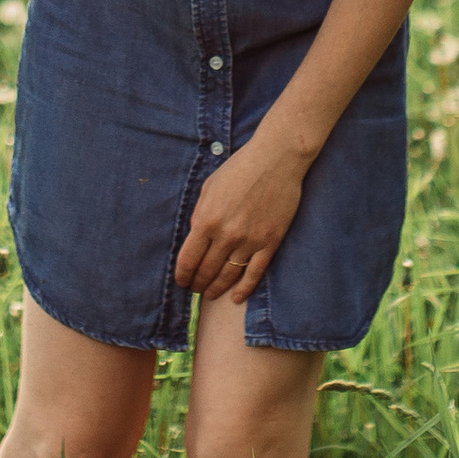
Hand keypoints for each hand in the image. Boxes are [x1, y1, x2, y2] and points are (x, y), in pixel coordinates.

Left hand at [172, 130, 310, 307]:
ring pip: (228, 275)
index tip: (181, 281)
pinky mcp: (270, 242)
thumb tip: (194, 238)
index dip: (183, 274)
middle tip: (195, 289)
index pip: (188, 258)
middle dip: (198, 283)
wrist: (276, 159)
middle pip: (207, 270)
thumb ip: (199, 214)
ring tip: (210, 294)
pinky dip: (243, 288)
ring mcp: (250, 240)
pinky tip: (235, 297)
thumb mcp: (209, 187)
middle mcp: (226, 234)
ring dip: (216, 288)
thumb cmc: (239, 168)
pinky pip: (254, 272)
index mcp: (207, 219)